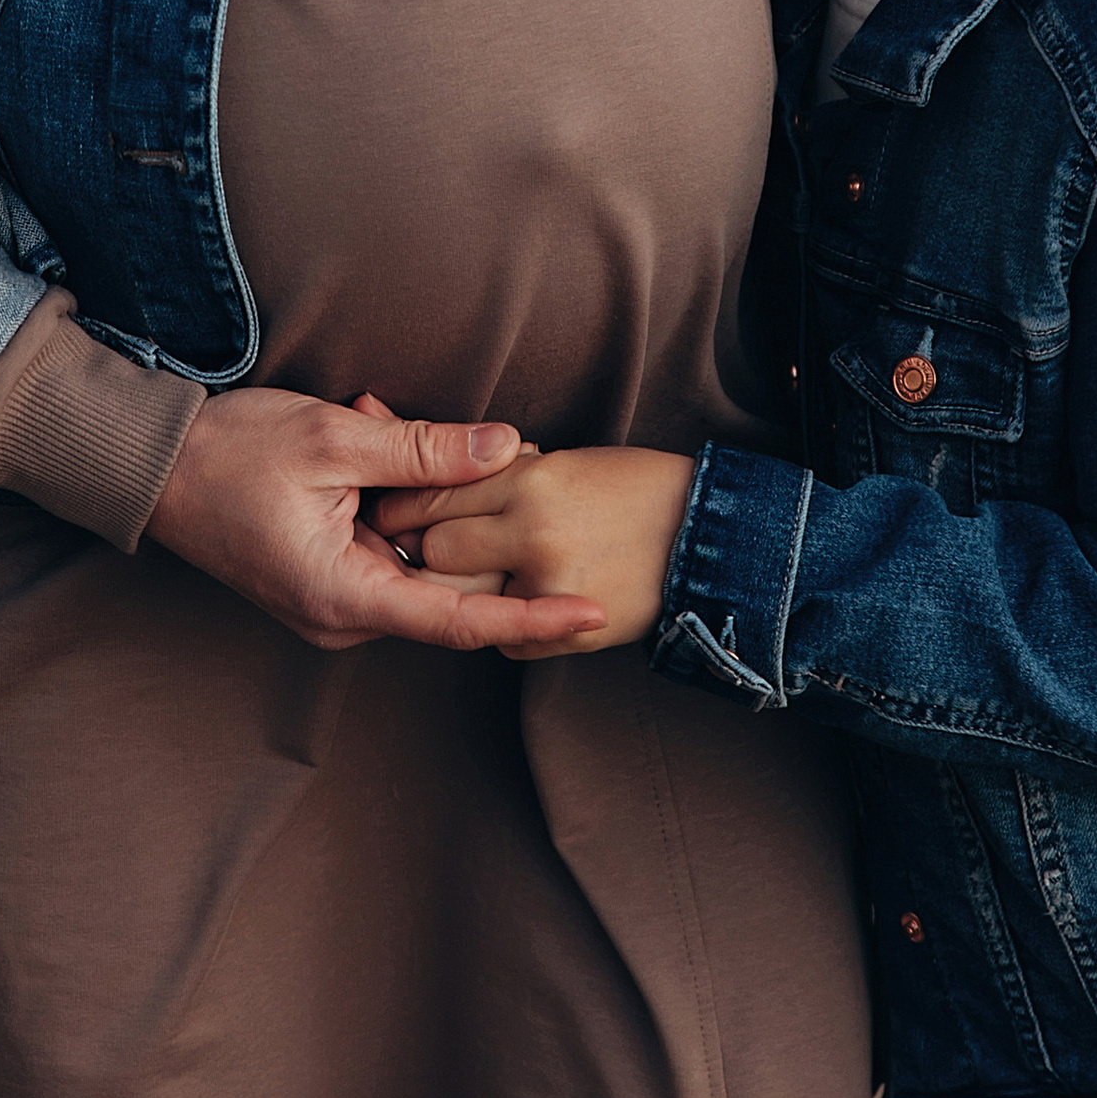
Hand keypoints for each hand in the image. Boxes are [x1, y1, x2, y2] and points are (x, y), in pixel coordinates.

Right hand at [147, 389, 606, 655]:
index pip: (463, 623)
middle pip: (447, 578)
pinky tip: (363, 428)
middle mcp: (342, 615)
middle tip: (426, 424)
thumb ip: (427, 449)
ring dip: (416, 484)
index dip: (534, 619)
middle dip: (463, 504)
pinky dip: (390, 489)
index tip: (592, 613)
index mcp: (344, 597)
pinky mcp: (329, 575)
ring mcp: (335, 600)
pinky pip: (390, 541)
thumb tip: (509, 447)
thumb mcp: (336, 437)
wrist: (155, 465)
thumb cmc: (231, 453)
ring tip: (369, 417)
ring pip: (420, 552)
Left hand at [371, 445, 696, 661]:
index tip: (389, 503)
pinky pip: (504, 637)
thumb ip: (498, 473)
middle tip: (414, 541)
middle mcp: (534, 532)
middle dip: (423, 546)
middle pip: (438, 549)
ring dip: (458, 587)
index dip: (406, 500)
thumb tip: (433, 471)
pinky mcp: (569, 629)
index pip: (437, 493)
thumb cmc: (633, 486)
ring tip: (466, 570)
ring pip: (465, 597)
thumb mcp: (562, 461)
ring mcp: (550, 586)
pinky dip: (502, 621)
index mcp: (533, 479)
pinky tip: (515, 598)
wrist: (707, 535)